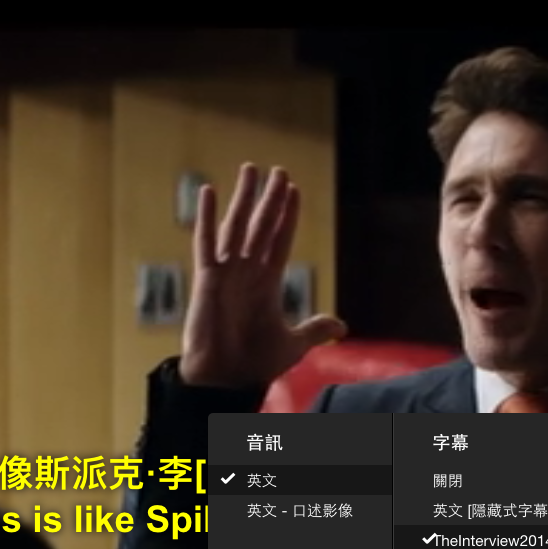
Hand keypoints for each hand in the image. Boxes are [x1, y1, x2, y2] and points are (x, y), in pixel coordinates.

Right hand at [178, 164, 345, 387]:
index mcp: (267, 282)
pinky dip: (206, 217)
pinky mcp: (207, 278)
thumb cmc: (253, 363)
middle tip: (277, 170)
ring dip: (244, 198)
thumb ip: (315, 330)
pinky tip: (208, 192)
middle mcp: (247, 272)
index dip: (287, 215)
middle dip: (271, 198)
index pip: (280, 240)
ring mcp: (226, 272)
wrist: (224, 379)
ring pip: (237, 226)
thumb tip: (342, 327)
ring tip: (251, 169)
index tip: (293, 189)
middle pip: (261, 225)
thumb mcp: (293, 343)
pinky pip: (206, 243)